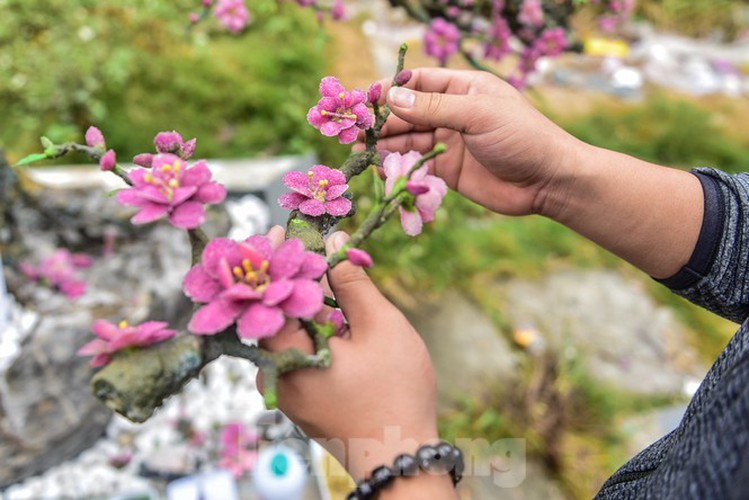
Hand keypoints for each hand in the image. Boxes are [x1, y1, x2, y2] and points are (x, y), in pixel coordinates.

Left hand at [259, 230, 438, 480]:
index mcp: (287, 356)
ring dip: (307, 306)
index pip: (267, 295)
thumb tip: (333, 246)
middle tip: (314, 251)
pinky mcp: (299, 398)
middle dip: (294, 280)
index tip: (282, 230)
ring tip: (331, 282)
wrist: (399, 459)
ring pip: (289, 333)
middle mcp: (275, 375)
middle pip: (276, 313)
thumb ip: (351, 284)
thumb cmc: (395, 392)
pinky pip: (297, 353)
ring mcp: (286, 389)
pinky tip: (338, 319)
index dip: (274, 260)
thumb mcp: (380, 328)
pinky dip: (313, 330)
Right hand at [376, 67, 582, 216]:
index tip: (365, 98)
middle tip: (354, 129)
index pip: (419, 82)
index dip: (391, 88)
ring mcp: (448, 142)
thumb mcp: (477, 114)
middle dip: (381, 120)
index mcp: (463, 89)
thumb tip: (391, 97)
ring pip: (408, 139)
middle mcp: (453, 113)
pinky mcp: (447, 171)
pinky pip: (416, 164)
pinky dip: (397, 166)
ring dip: (384, 143)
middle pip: (408, 112)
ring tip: (358, 149)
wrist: (547, 181)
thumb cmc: (522, 137)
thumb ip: (433, 107)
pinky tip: (379, 167)